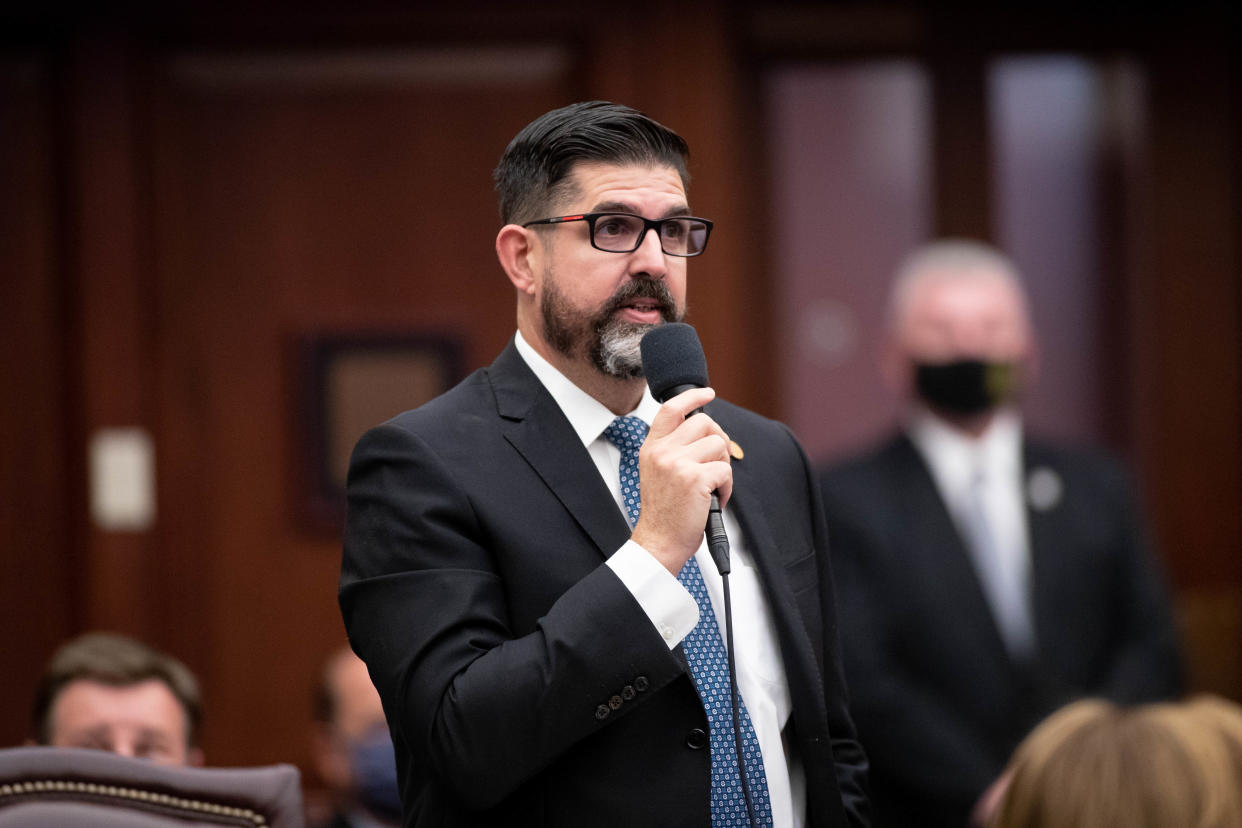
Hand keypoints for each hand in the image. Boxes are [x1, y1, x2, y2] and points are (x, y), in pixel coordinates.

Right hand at [629, 387, 732, 575]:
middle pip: (705, 423)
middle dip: (720, 442)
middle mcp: (662, 452)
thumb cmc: (664, 512)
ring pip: (719, 445)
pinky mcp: (695, 478)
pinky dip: (727, 488)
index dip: (692, 397)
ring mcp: (677, 463)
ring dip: (724, 467)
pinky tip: (714, 499)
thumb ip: (674, 450)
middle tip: (716, 464)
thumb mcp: (658, 472)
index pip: (670, 409)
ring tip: (712, 487)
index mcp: (652, 448)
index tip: (707, 392)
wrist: (659, 542)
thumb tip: (707, 432)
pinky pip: (725, 470)